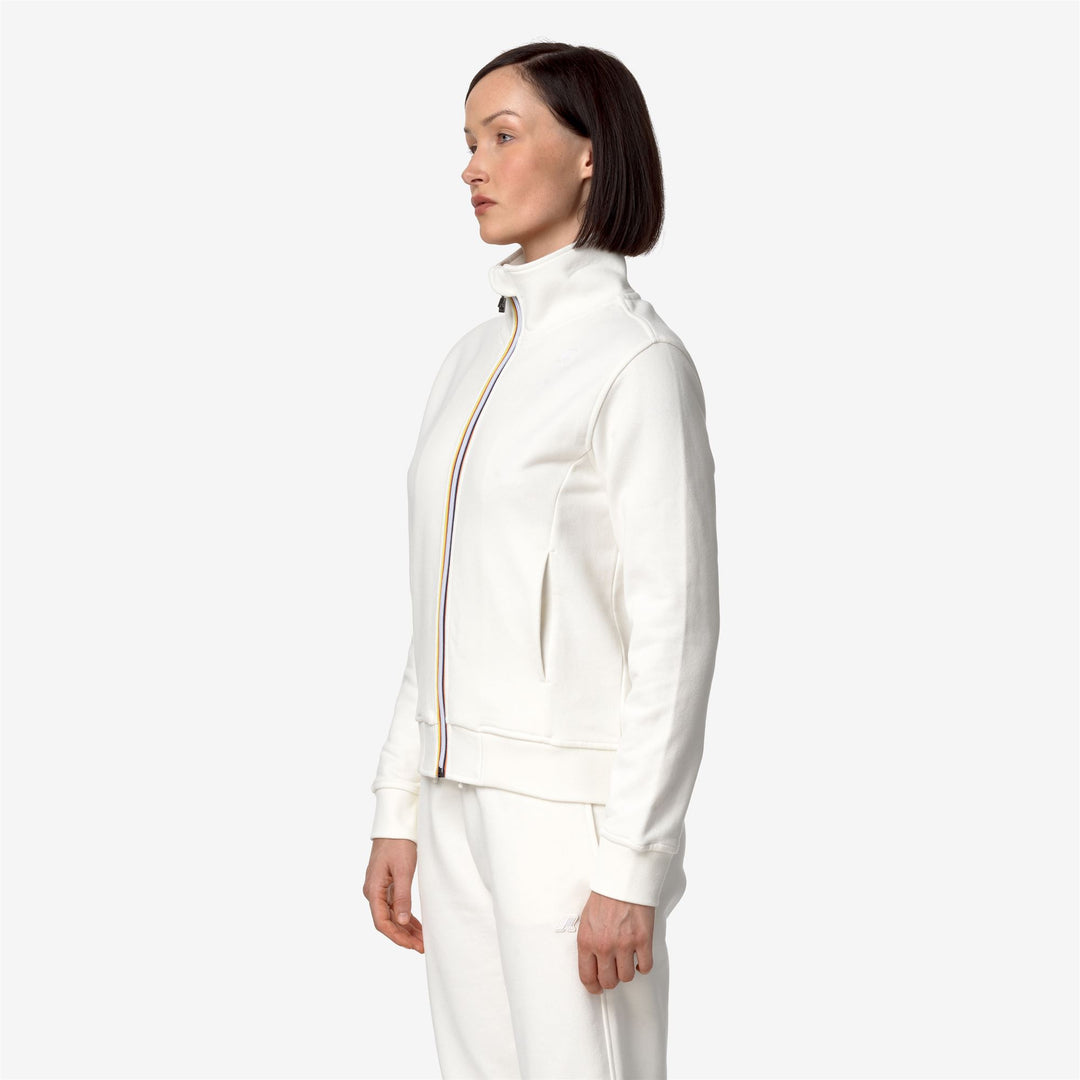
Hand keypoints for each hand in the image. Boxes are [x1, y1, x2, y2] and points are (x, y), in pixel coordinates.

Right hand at [364, 838, 423, 952]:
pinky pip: (394, 905)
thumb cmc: (398, 843)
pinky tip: (416, 926)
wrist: (394, 824)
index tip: (412, 946)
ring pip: (392, 915)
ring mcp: (379, 888)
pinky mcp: (386, 884)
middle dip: (403, 936)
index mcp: (373, 889)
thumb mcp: (403, 870)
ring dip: (406, 928)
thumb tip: (401, 921)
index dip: (397, 936)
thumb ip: (402, 896)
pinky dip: (405, 916)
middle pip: (387, 921)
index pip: (382, 922)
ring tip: (422, 940)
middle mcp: (373, 892)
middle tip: (421, 946)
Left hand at [576, 890, 654, 993]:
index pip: (587, 977)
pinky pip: (645, 966)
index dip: (593, 987)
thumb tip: (591, 963)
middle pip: (609, 981)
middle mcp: (604, 946)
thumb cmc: (604, 897)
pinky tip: (640, 957)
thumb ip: (588, 942)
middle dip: (611, 980)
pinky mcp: (642, 939)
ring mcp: (624, 944)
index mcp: (586, 941)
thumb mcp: (586, 920)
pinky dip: (643, 966)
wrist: (623, 879)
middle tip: (614, 972)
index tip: (598, 988)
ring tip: (627, 960)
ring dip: (627, 971)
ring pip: (627, 977)